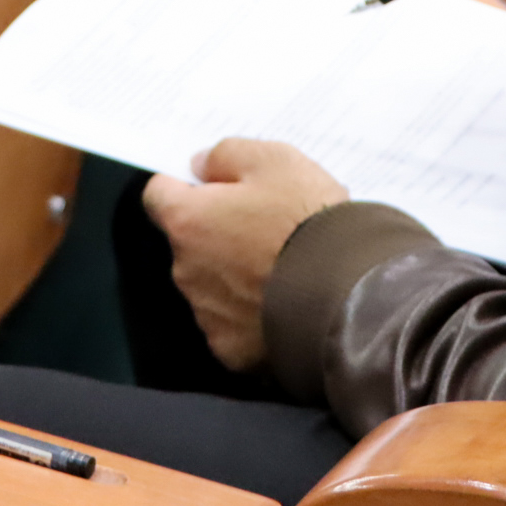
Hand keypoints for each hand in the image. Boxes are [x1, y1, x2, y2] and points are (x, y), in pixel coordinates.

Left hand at [144, 139, 347, 371]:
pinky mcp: (231, 350)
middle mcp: (185, 270)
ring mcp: (207, 314)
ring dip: (232, 273)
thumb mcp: (274, 160)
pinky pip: (232, 322)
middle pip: (188, 241)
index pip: (158, 194)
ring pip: (210, 283)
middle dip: (215, 231)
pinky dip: (249, 312)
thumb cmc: (308, 221)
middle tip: (264, 224)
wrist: (347, 294)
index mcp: (188, 221)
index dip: (183, 184)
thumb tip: (199, 165)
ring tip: (282, 265)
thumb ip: (226, 155)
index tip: (213, 184)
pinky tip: (283, 301)